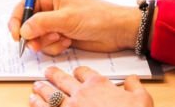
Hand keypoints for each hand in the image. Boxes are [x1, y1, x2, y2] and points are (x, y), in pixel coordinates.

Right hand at [8, 0, 139, 54]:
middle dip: (34, 36)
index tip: (17, 35)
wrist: (117, 31)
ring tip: (61, 39)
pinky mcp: (61, 35)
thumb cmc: (96, 17)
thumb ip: (41, 23)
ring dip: (47, 42)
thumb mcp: (66, 19)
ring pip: (37, 37)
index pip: (24, 5)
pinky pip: (47, 45)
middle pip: (28, 24)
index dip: (17, 20)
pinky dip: (55, 47)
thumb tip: (23, 30)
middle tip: (39, 44)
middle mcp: (50, 7)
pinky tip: (68, 42)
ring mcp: (56, 22)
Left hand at [29, 66, 153, 106]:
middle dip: (54, 75)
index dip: (80, 72)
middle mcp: (81, 93)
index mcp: (98, 85)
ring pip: (51, 94)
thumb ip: (135, 86)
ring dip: (42, 90)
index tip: (77, 73)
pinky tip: (32, 102)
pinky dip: (37, 105)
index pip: (84, 72)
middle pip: (63, 80)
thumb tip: (132, 79)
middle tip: (47, 72)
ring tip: (36, 87)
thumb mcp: (142, 99)